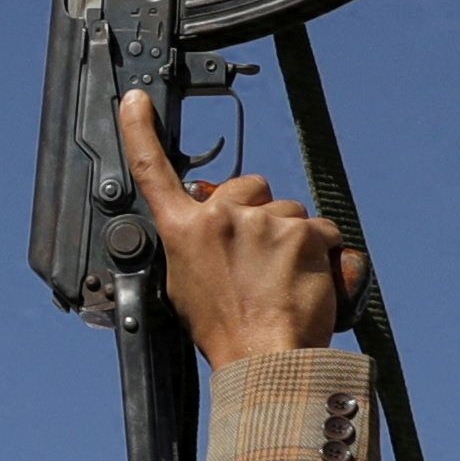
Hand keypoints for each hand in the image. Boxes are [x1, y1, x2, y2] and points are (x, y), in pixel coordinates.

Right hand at [124, 90, 360, 362]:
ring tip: (283, 281)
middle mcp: (219, 218)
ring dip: (292, 238)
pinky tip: (309, 281)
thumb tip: (205, 219)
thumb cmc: (225, 331)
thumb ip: (194, 243)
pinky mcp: (302, 232)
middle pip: (249, 187)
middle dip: (259, 213)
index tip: (136, 101)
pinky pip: (322, 230)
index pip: (154, 172)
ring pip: (289, 211)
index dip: (141, 131)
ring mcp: (263, 221)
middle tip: (260, 260)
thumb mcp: (186, 285)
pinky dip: (323, 253)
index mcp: (183, 232)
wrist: (264, 359)